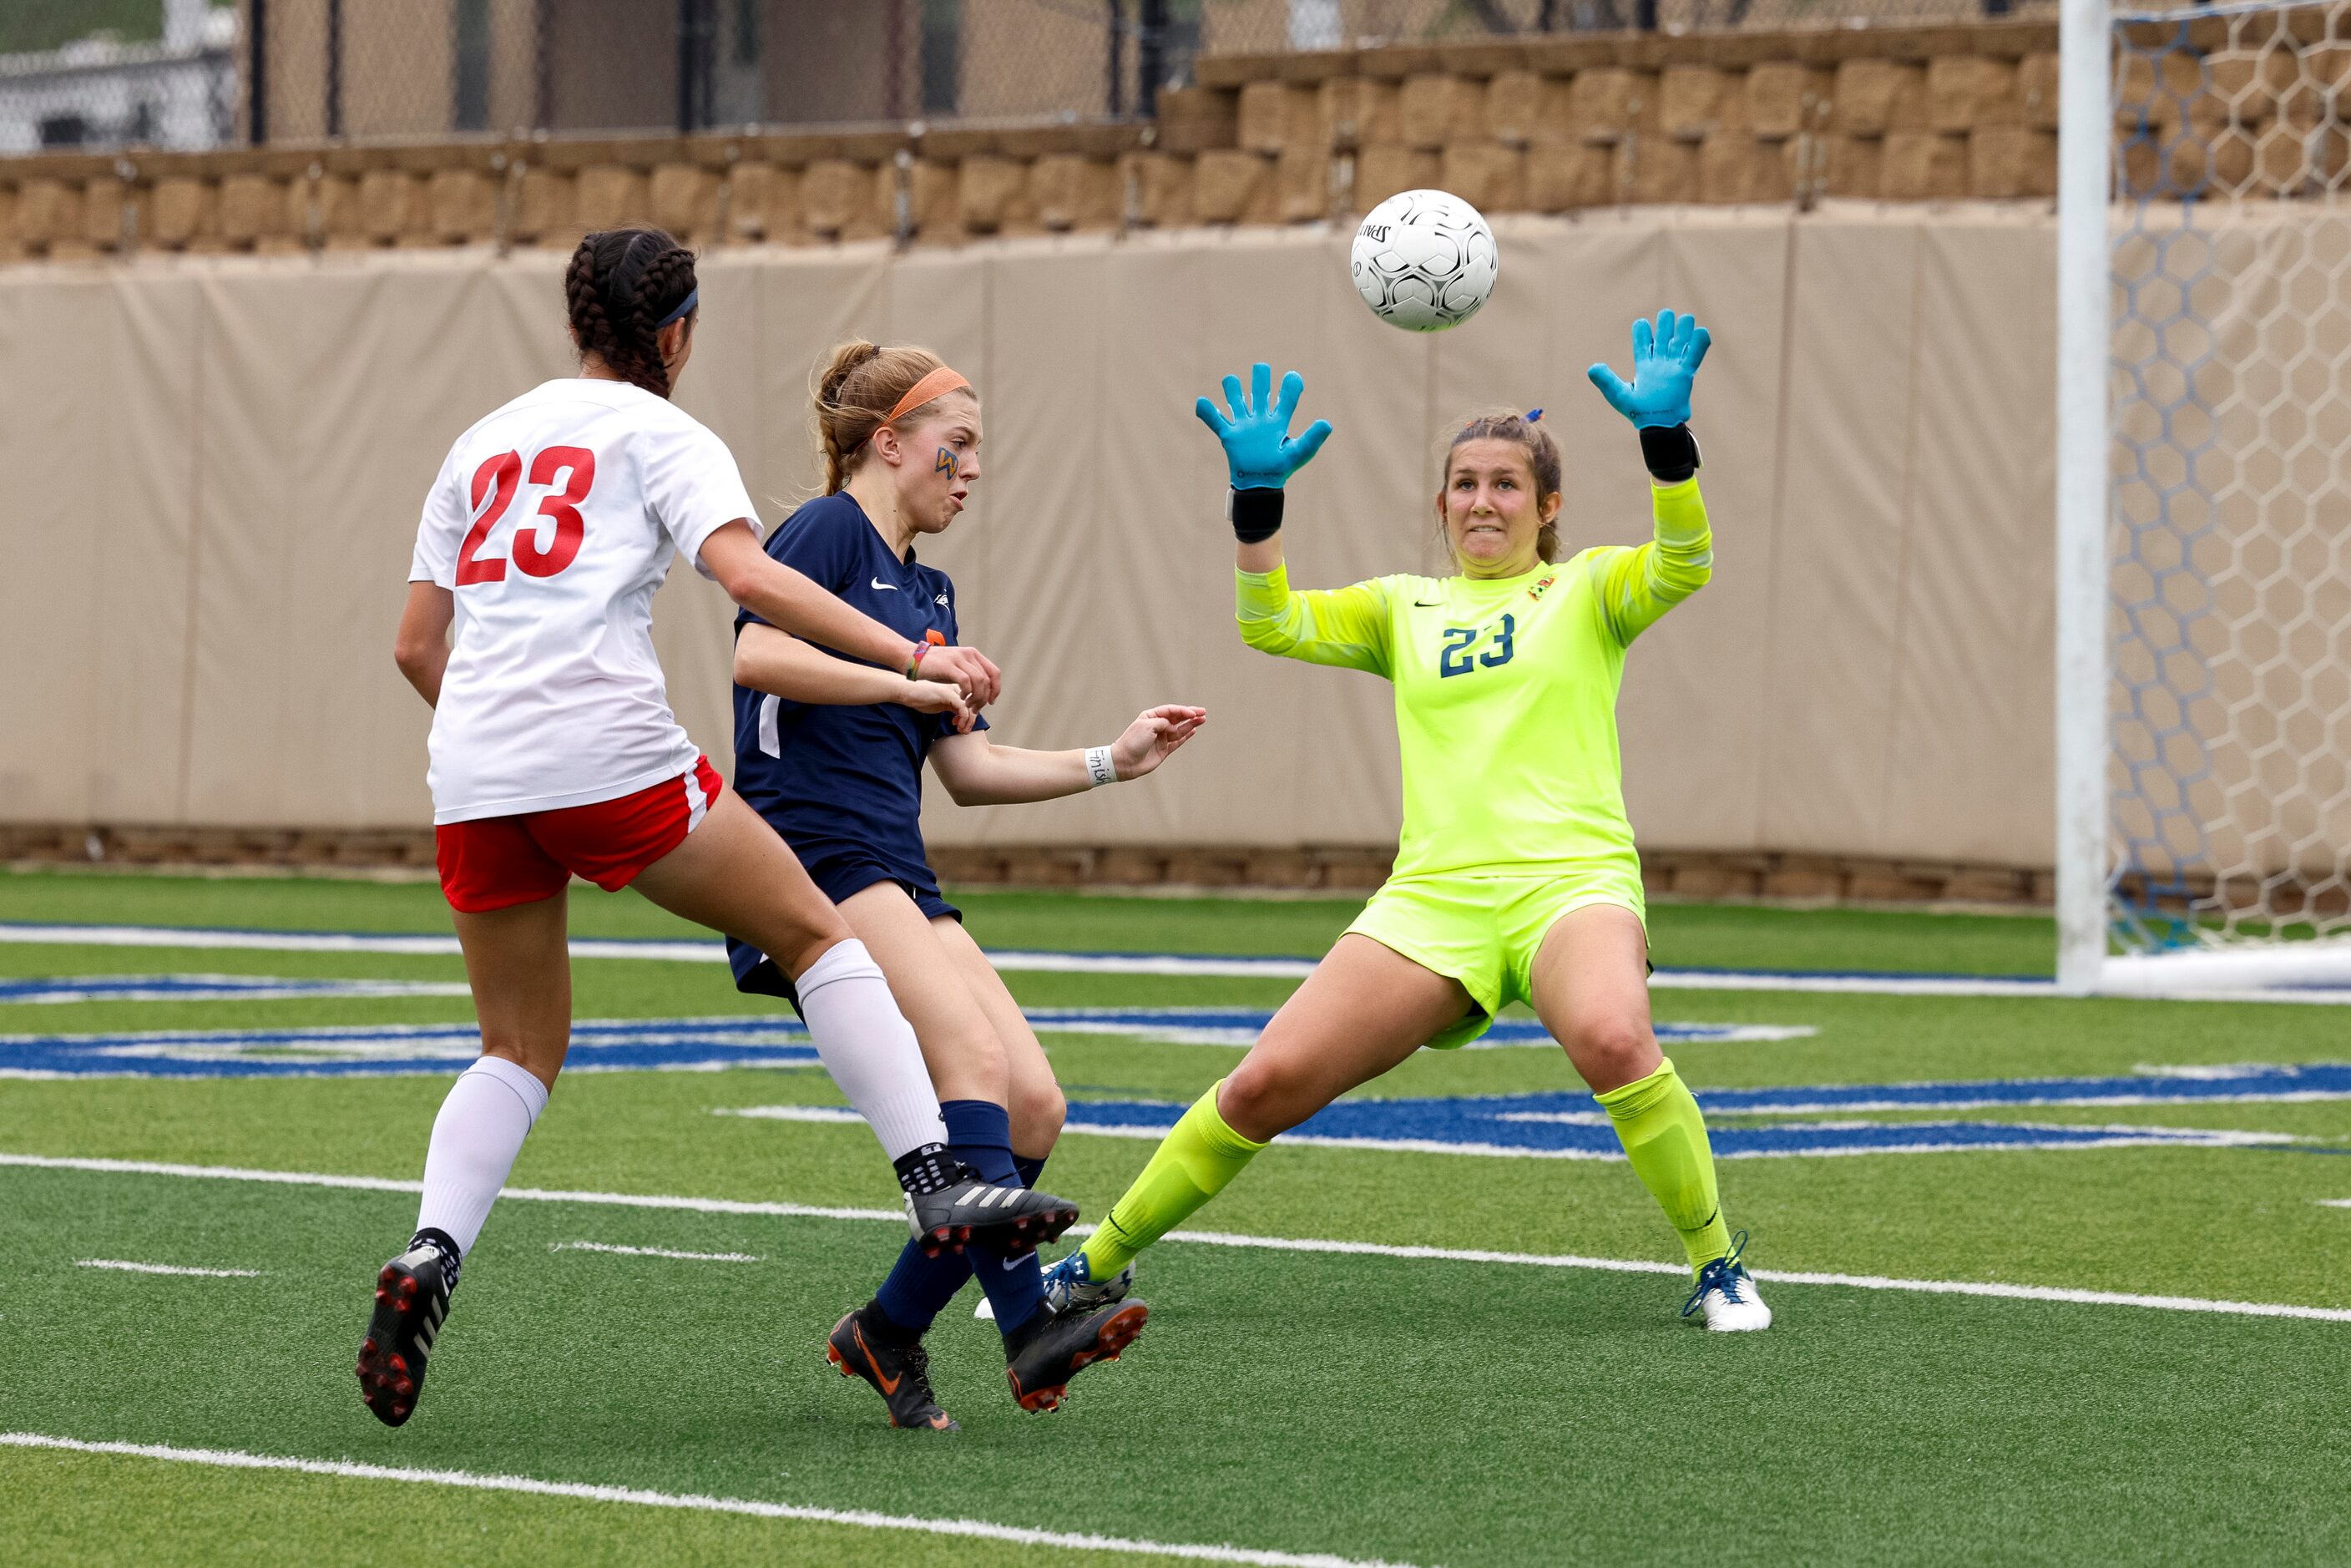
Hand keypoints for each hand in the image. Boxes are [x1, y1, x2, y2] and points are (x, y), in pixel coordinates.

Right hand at [898, 680, 976, 732]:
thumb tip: (963, 719)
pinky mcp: (948, 695)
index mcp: (957, 690)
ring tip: (961, 730)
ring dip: (968, 723)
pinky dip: (963, 719)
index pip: (972, 704)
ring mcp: (954, 691)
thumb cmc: (921, 698)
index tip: (961, 726)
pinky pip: (963, 709)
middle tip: (963, 731)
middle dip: (971, 722)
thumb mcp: (942, 705)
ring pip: (970, 708)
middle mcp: (958, 689)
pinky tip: (955, 724)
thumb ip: (953, 709)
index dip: (970, 718)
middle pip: (974, 706)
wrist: (907, 692)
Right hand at [916, 644, 1000, 708]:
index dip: (996, 689)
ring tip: (968, 705)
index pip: (994, 672)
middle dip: (984, 697)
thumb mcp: (956, 667)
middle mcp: (968, 654)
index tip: (990, 702)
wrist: (911, 657)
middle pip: (988, 679)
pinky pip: (965, 681)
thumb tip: (983, 690)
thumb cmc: (933, 666)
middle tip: (976, 708)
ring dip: (976, 697)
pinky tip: (961, 698)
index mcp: (973, 654)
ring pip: (979, 681)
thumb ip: (969, 674)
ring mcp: (958, 658)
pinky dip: (967, 692)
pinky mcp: (948, 665)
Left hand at [1109, 705, 1206, 779]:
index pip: (1170, 711)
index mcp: (1151, 717)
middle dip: (1190, 715)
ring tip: (1202, 720)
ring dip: (1191, 724)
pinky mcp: (1164, 750)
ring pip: (1180, 729)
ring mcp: (1161, 738)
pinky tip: (1193, 730)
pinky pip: (1178, 741)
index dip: (1182, 710)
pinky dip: (1186, 736)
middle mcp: (1157, 726)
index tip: (1192, 713)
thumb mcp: (1148, 726)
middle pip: (1177, 718)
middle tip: (1203, 712)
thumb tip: (1174, 727)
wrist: (1125, 761)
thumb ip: (1163, 723)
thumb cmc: (1133, 741)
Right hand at [1195, 363, 1331, 488]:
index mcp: (1279, 421)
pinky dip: (1207, 411)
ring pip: (1236, 397)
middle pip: (1260, 389)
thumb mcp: (1298, 454)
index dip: (1291, 384)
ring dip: (1233, 387)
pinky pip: (1214, 420)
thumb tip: (1327, 423)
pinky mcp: (1228, 435)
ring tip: (1232, 384)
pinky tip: (1202, 402)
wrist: (1259, 487)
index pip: (1287, 396)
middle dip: (1260, 375)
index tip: (1293, 377)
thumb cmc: (1280, 470)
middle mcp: (1261, 418)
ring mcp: (1243, 425)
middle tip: (1260, 369)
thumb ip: (1311, 439)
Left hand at [1586, 310, 1710, 428]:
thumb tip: (1592, 368)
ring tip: (1684, 321)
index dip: (1642, 331)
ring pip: (1680, 339)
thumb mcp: (1618, 395)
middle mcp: (1660, 363)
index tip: (1641, 325)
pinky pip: (1696, 354)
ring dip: (1683, 326)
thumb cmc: (1639, 412)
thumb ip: (1606, 381)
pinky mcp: (1687, 372)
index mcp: (1644, 365)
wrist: (1659, 425)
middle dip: (1666, 322)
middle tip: (1666, 316)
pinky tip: (1700, 332)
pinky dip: (1700, 341)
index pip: (1643, 342)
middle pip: (1664, 335)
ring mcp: (1674, 366)